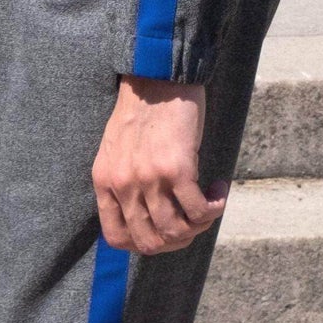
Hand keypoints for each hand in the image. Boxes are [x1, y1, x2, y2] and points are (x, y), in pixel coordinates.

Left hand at [92, 77, 225, 254]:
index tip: (164, 232)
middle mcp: (124, 185)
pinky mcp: (178, 169)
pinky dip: (214, 208)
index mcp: (104, 182)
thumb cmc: (141, 111)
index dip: (144, 244)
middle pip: (150, 241)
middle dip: (178, 240)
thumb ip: (122, 183)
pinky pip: (199, 210)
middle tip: (193, 222)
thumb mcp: (116, 151)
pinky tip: (218, 192)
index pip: (116, 237)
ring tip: (210, 204)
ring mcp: (150, 179)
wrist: (158, 78)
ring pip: (177, 230)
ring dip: (200, 225)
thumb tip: (144, 216)